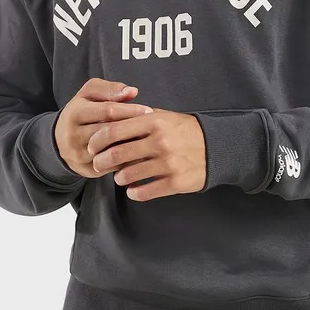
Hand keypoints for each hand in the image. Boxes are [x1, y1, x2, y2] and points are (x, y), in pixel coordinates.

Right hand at [54, 78, 152, 177]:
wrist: (61, 140)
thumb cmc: (82, 111)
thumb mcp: (89, 94)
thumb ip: (110, 89)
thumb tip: (132, 92)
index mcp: (75, 113)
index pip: (107, 111)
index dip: (130, 110)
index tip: (148, 110)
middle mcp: (73, 136)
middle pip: (110, 132)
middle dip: (134, 128)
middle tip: (155, 126)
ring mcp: (79, 156)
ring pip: (111, 151)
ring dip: (132, 145)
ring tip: (150, 139)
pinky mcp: (86, 171)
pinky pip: (112, 166)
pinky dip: (128, 160)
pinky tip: (141, 153)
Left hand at [87, 108, 206, 200]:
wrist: (218, 147)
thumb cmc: (185, 131)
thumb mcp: (164, 117)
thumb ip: (138, 117)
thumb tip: (109, 120)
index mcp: (154, 122)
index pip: (113, 131)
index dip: (97, 140)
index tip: (92, 147)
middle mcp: (160, 142)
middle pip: (116, 154)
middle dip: (101, 162)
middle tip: (98, 165)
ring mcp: (168, 163)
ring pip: (128, 175)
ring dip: (119, 178)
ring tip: (120, 177)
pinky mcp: (175, 182)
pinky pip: (145, 192)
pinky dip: (134, 192)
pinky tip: (133, 190)